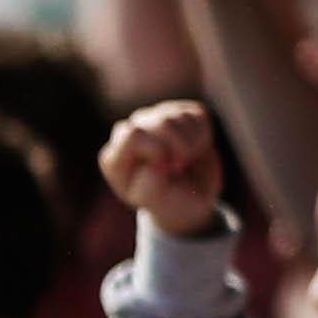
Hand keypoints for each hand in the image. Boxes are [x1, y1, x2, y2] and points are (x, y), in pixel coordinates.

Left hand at [99, 100, 225, 236]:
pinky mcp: (176, 112)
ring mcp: (152, 119)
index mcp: (114, 158)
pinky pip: (197, 114)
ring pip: (180, 117)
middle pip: (162, 123)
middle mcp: (129, 132)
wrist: (191, 199)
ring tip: (186, 161)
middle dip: (181, 148)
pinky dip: (203, 134)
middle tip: (179, 169)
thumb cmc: (169, 202)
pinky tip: (195, 149)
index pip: (133, 136)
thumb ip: (149, 188)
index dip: (158, 151)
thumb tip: (155, 164)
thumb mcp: (157, 204)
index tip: (168, 170)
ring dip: (193, 144)